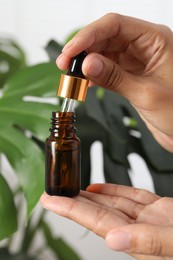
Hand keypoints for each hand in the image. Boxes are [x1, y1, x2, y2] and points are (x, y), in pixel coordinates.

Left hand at [41, 184, 172, 258]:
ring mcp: (150, 220)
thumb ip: (150, 243)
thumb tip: (113, 240)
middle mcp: (141, 231)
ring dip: (92, 196)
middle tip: (53, 192)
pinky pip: (132, 198)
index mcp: (142, 242)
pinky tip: (101, 188)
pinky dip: (116, 192)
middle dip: (74, 202)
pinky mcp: (161, 211)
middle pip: (100, 213)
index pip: (98, 223)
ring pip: (114, 204)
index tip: (51, 201)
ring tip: (72, 187)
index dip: (72, 211)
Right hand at [56, 13, 172, 151]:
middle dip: (83, 50)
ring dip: (86, 64)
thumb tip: (87, 64)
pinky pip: (107, 69)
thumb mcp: (146, 94)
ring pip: (104, 53)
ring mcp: (137, 61)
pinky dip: (94, 75)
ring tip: (71, 76)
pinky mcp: (130, 76)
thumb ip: (115, 77)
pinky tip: (84, 82)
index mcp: (156, 40)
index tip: (71, 51)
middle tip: (65, 65)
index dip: (89, 35)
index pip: (115, 25)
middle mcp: (145, 47)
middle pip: (106, 37)